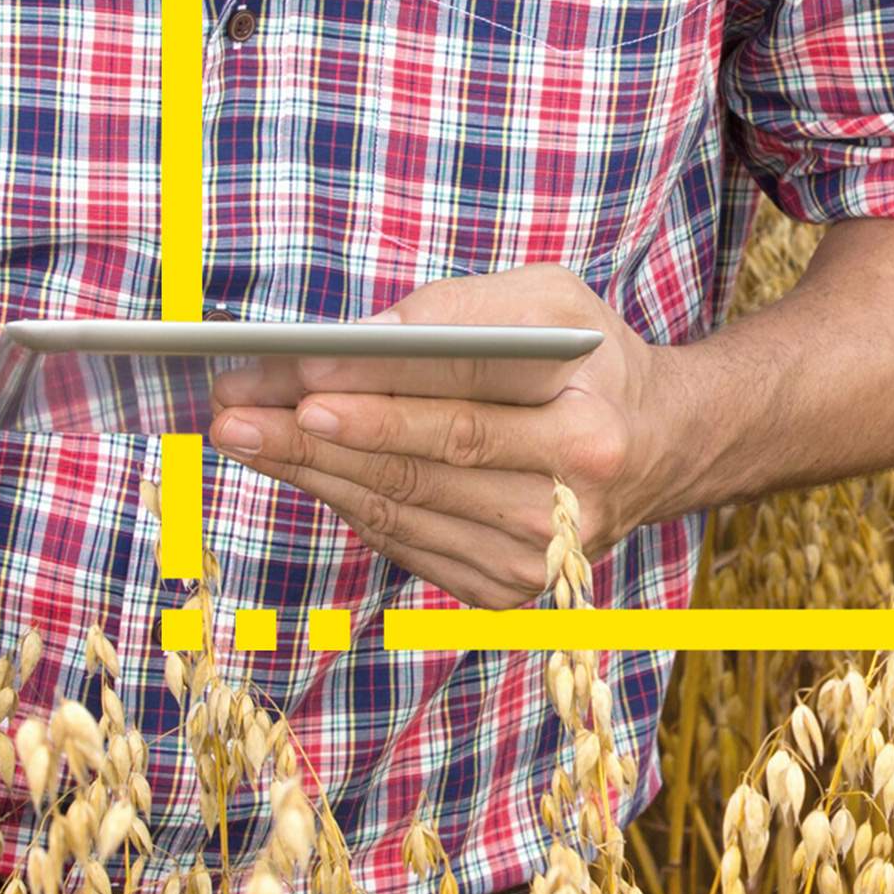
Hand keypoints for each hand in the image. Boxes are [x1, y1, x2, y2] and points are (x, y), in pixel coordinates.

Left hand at [205, 267, 674, 609]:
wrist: (659, 450)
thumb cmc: (589, 363)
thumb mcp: (551, 302)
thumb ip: (462, 312)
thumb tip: (359, 341)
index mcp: (590, 426)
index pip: (463, 409)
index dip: (376, 398)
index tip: (298, 379)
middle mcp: (569, 504)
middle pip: (419, 468)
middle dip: (314, 438)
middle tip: (234, 412)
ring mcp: (536, 559)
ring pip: (400, 509)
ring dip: (310, 472)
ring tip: (242, 433)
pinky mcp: (507, 590)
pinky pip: (404, 541)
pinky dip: (345, 501)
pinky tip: (300, 467)